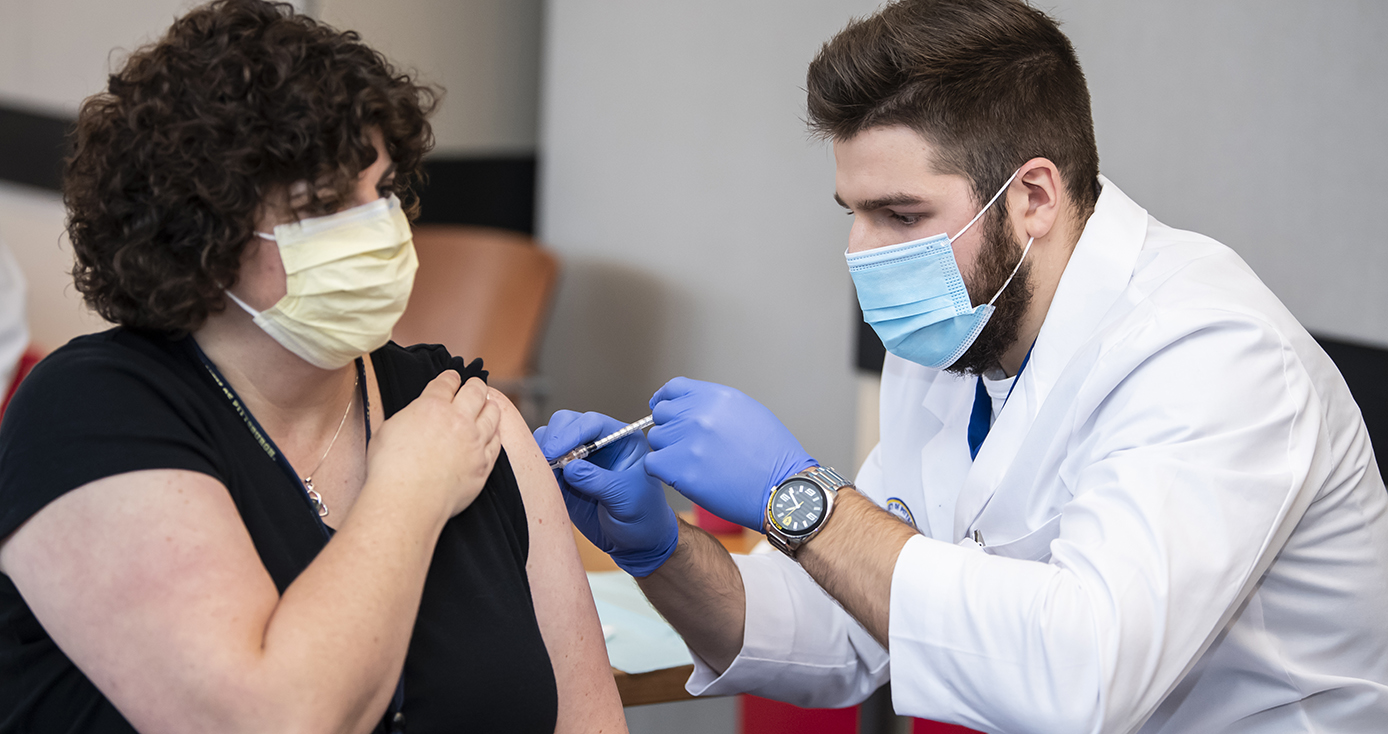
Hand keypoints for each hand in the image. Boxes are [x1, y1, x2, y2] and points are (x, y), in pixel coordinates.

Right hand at [367, 373, 501, 518]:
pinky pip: (496, 442)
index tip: (453, 377)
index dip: (451, 377)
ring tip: (488, 404)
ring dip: (490, 406)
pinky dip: (495, 433)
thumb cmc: (390, 468)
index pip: (447, 382)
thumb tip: (416, 417)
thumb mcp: (388, 429)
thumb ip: (408, 417)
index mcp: (431, 406)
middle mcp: (458, 419)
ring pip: (492, 414)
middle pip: (475, 391)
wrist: (408, 500)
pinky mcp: (483, 463)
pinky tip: (493, 432)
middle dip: (475, 385)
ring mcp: (474, 441)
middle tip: (475, 385)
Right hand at [534, 411, 676, 576]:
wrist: (635, 542)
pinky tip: (543, 482)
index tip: (556, 452)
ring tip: (547, 474)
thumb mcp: (627, 499)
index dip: (571, 433)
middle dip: (554, 439)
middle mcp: (599, 441)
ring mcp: (579, 456)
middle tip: (548, 462)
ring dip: (542, 452)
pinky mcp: (563, 474)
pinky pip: (541, 461)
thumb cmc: (643, 517)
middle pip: (566, 423)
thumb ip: (598, 481)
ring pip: (550, 439)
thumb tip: (570, 468)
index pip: (592, 423)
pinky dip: (537, 468)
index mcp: (622, 439)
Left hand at [645, 377, 815, 529]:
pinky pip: (652, 464)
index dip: (667, 400)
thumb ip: (714, 405)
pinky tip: (683, 476)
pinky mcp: (681, 471)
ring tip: (694, 464)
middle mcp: (699, 415)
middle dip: (671, 428)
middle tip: (688, 446)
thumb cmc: (773, 455)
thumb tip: (690, 406)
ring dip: (668, 450)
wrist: (782, 488)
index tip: (666, 410)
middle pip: (662, 414)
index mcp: (716, 397)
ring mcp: (688, 442)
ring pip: (657, 440)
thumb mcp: (748, 412)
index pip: (674, 388)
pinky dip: (663, 471)